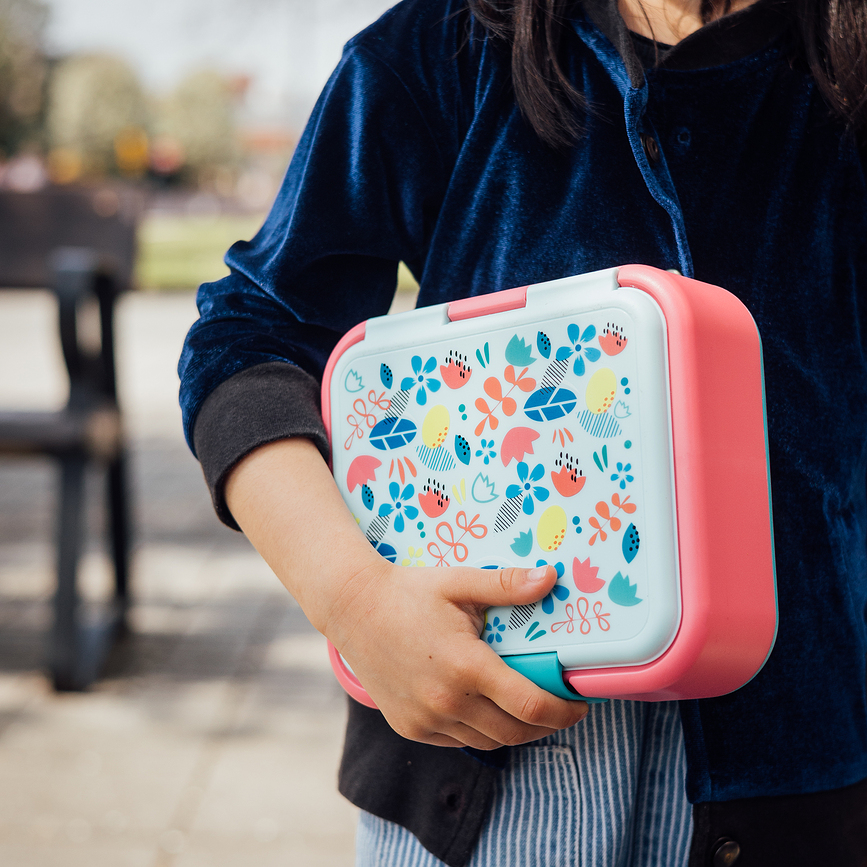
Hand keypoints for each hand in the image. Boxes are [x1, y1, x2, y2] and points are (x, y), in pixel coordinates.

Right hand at [326, 561, 589, 749]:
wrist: (352, 609)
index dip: (564, 711)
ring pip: (488, 742)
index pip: (531, 705)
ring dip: (515, 731)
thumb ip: (506, 585)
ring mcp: (425, 720)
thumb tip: (551, 577)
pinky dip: (480, 731)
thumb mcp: (459, 582)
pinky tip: (487, 710)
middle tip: (561, 709)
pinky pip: (458, 741)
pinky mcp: (410, 728)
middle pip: (515, 732)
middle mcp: (447, 701)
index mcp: (466, 666)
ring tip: (528, 710)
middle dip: (548, 725)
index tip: (579, 704)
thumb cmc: (408, 591)